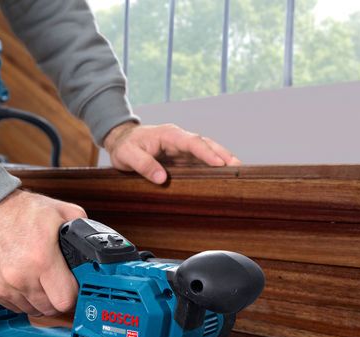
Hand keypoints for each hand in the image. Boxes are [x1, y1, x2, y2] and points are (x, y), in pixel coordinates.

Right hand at [0, 189, 85, 315]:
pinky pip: (15, 307)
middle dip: (57, 298)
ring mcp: (5, 285)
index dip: (73, 294)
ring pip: (33, 311)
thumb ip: (84, 230)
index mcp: (42, 259)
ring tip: (39, 280)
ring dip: (40, 300)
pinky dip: (22, 298)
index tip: (73, 287)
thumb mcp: (62, 212)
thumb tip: (98, 245)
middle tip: (57, 283)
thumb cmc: (21, 211)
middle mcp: (22, 276)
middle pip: (50, 309)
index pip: (66, 300)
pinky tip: (24, 281)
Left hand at [103, 122, 240, 183]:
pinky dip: (212, 166)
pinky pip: (200, 160)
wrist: (121, 140)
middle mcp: (179, 139)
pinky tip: (222, 175)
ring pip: (206, 151)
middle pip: (206, 144)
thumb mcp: (128, 156)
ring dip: (222, 160)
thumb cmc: (125, 146)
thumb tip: (161, 178)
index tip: (219, 163)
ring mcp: (182, 148)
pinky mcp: (182, 157)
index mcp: (169, 135)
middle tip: (239, 167)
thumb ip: (143, 165)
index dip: (206, 153)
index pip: (192, 142)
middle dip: (223, 155)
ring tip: (238, 172)